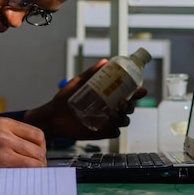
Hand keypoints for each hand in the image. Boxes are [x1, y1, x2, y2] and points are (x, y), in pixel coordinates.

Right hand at [0, 117, 46, 183]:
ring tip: (26, 176)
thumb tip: (35, 151)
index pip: (38, 135)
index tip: (35, 157)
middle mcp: (4, 131)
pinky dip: (26, 176)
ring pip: (35, 160)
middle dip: (39, 162)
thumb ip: (11, 137)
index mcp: (3, 122)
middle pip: (38, 148)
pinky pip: (25, 169)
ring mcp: (2, 145)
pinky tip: (19, 179)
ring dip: (34, 171)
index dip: (40, 149)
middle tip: (32, 171)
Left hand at [24, 60, 147, 140]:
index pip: (127, 94)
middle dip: (131, 105)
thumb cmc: (64, 99)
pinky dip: (115, 127)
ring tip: (115, 110)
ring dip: (124, 116)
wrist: (52, 116)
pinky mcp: (101, 133)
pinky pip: (114, 132)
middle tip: (124, 101)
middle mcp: (110, 109)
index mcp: (107, 97)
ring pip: (124, 120)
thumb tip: (105, 61)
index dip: (136, 93)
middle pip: (129, 108)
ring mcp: (106, 122)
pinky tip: (110, 121)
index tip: (141, 89)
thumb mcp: (78, 83)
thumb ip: (91, 73)